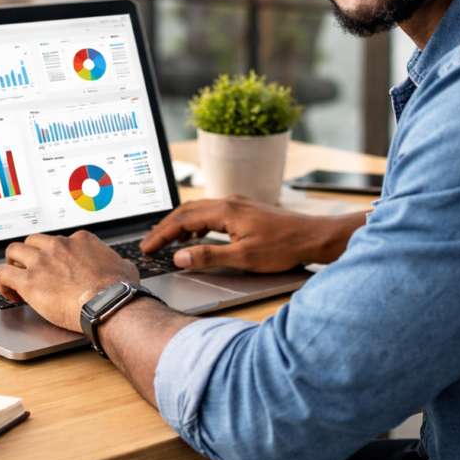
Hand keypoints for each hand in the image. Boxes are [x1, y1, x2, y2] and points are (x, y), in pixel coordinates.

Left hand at [0, 231, 138, 332]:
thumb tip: (122, 267)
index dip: (55, 255)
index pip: (60, 240)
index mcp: (81, 240)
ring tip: (15, 279)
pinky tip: (9, 293)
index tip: (55, 268)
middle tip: (31, 270)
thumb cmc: (118, 290)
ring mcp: (42, 261)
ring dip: (12, 264)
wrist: (109, 304)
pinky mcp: (29, 280)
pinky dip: (3, 283)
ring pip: (13, 251)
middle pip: (33, 241)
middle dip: (30, 255)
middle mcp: (59, 245)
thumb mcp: (125, 267)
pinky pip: (4, 274)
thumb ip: (118, 263)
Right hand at [140, 196, 365, 272]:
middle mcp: (230, 202)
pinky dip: (196, 223)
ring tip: (166, 242)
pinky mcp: (245, 210)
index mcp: (226, 210)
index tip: (147, 247)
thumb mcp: (244, 258)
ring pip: (199, 210)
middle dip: (165, 227)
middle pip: (187, 210)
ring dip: (180, 224)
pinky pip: (212, 213)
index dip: (161, 234)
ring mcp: (238, 204)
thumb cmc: (283, 247)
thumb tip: (180, 256)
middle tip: (149, 244)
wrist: (313, 237)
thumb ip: (209, 256)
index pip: (183, 220)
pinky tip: (195, 236)